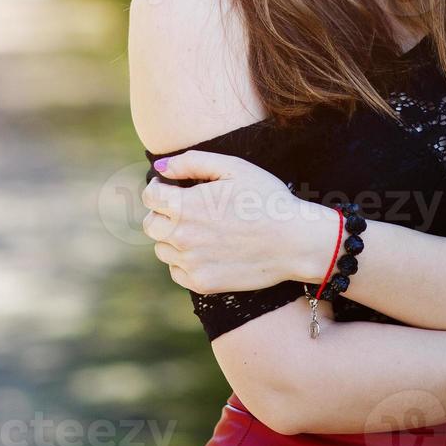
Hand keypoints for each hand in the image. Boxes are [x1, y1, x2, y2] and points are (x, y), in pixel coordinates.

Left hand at [139, 150, 329, 294]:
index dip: (159, 188)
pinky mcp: (202, 284)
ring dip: (173, 238)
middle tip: (187, 209)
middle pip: (151, 225)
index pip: (150, 197)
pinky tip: (207, 250)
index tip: (173, 188)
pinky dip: (185, 261)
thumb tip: (161, 166)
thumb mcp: (233, 168)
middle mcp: (182, 236)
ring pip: (162, 249)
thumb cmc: (266, 199)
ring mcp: (191, 263)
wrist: (295, 241)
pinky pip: (177, 271)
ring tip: (201, 229)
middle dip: (163, 213)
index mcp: (186, 206)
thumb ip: (191, 162)